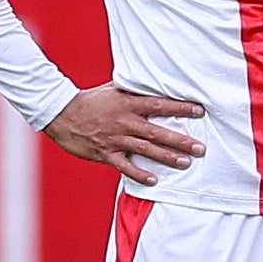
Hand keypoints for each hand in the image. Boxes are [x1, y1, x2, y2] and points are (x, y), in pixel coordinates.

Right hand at [46, 86, 205, 184]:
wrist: (61, 114)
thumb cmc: (91, 100)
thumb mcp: (114, 89)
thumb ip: (135, 89)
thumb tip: (156, 82)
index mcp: (128, 103)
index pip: (159, 105)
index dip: (180, 108)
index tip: (199, 111)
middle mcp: (124, 121)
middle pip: (157, 132)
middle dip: (180, 140)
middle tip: (201, 148)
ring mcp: (115, 139)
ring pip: (145, 150)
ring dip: (166, 157)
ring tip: (186, 163)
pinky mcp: (105, 153)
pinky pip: (124, 166)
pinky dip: (139, 173)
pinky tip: (154, 180)